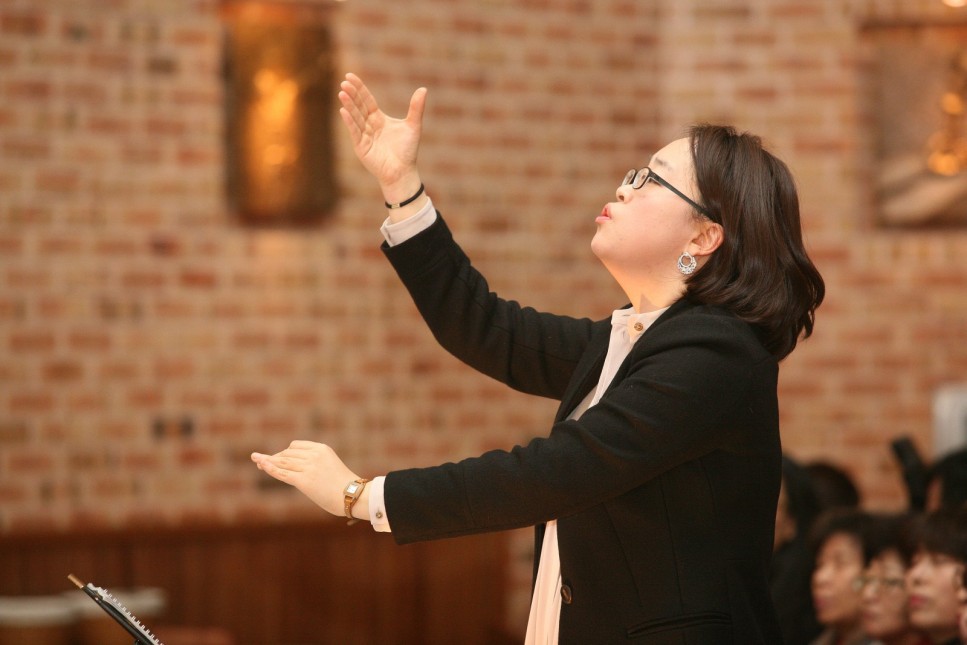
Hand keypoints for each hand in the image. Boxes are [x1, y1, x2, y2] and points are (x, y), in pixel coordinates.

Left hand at [251, 441, 358, 517]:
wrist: (353, 496)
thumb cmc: (343, 485)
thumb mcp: (329, 466)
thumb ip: (315, 463)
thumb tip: (296, 469)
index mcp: (321, 448)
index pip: (295, 446)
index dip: (283, 452)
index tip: (275, 458)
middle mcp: (313, 455)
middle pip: (287, 454)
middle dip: (273, 458)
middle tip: (261, 461)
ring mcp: (308, 467)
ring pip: (282, 462)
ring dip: (267, 461)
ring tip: (256, 460)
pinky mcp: (304, 481)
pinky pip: (282, 473)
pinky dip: (270, 468)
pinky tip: (261, 465)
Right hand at [338, 72, 426, 203]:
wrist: (403, 172)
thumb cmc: (407, 151)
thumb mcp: (413, 126)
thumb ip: (416, 108)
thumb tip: (423, 89)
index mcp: (378, 119)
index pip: (366, 100)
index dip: (359, 88)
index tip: (350, 76)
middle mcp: (369, 125)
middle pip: (358, 106)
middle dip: (352, 94)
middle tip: (344, 81)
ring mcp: (363, 136)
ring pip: (355, 117)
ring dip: (348, 105)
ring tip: (342, 93)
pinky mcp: (361, 147)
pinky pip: (354, 131)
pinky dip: (350, 121)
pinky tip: (344, 111)